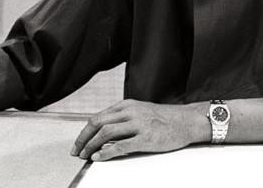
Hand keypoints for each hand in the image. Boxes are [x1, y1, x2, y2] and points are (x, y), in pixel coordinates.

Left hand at [70, 99, 207, 161]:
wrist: (186, 121)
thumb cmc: (164, 119)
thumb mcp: (141, 111)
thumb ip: (123, 118)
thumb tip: (103, 134)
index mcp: (127, 105)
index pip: (98, 117)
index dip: (85, 131)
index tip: (78, 143)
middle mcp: (130, 112)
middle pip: (98, 123)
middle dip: (83, 138)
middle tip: (75, 151)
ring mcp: (138, 124)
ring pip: (106, 132)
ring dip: (91, 145)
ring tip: (85, 156)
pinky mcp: (146, 138)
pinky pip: (121, 145)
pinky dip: (106, 152)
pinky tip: (99, 157)